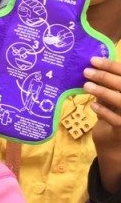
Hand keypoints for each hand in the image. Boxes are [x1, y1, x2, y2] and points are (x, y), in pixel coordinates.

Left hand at [86, 56, 120, 191]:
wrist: (115, 142)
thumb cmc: (113, 113)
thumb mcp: (112, 97)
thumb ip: (108, 85)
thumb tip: (92, 67)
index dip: (111, 66)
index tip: (93, 60)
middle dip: (105, 77)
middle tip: (86, 71)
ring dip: (102, 91)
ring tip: (86, 86)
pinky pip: (115, 119)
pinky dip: (104, 111)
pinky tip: (93, 106)